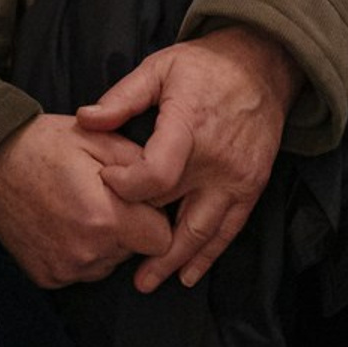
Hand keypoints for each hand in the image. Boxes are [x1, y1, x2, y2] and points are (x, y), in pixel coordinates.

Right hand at [0, 117, 172, 287]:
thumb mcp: (94, 137)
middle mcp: (88, 253)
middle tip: (98, 194)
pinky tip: (58, 220)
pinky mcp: (49, 277)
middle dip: (126, 226)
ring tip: (75, 205)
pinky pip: (81, 269)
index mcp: (104, 217)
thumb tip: (166, 182)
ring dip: (103, 240)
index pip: (160, 239)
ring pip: (108, 263)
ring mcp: (66, 269)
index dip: (152, 215)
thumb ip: (138, 162)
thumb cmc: (41, 144)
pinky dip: (77, 249)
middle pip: (133, 251)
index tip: (133, 198)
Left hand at [76, 26, 302, 292]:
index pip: (155, 174)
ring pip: (202, 230)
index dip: (126, 185)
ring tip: (147, 281)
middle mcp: (215, 160)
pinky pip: (230, 229)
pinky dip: (210, 254)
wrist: (262, 65)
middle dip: (140, 229)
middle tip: (109, 247)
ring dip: (174, 260)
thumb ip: (121, 97)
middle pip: (172, 207)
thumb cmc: (203, 65)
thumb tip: (85, 118)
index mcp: (188, 127)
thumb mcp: (157, 69)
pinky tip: (189, 274)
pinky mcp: (251, 187)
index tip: (106, 181)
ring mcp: (237, 178)